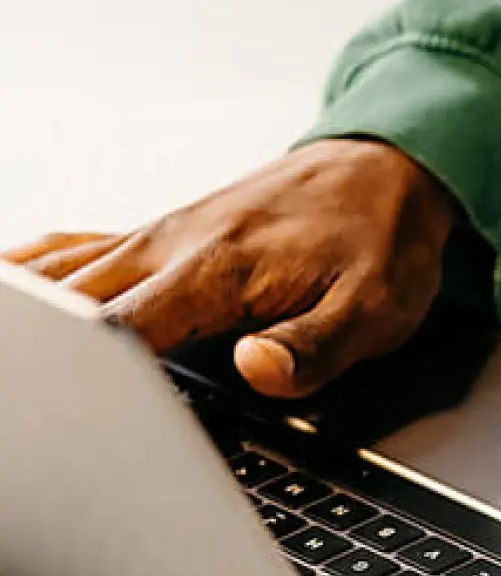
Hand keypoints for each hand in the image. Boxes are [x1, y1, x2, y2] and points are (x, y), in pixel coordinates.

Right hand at [2, 138, 457, 396]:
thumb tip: (258, 368)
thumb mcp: (375, 308)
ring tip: (14, 361)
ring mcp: (157, 238)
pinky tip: (10, 289)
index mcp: (215, 271)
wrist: (386, 170)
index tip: (63, 405)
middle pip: (69, 303)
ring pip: (59, 275)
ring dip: (27, 313)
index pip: (121, 330)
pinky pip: (74, 250)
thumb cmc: (381, 241)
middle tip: (25, 400)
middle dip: (40, 353)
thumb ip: (314, 346)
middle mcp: (169, 246)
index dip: (84, 376)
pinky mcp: (158, 236)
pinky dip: (33, 275)